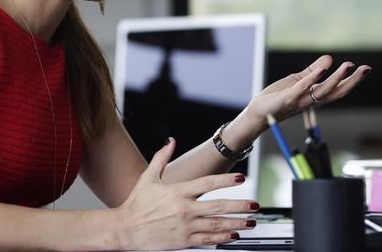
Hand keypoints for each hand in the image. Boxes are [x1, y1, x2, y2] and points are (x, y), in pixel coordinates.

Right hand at [115, 138, 258, 249]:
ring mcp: (185, 226)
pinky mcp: (184, 241)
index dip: (226, 180)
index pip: (207, 183)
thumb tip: (170, 141)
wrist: (126, 229)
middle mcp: (184, 209)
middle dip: (240, 205)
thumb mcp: (148, 177)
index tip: (241, 178)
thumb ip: (162, 158)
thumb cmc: (137, 203)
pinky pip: (208, 239)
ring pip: (217, 225)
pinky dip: (223, 237)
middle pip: (218, 206)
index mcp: (177, 191)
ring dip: (237, 222)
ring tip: (251, 221)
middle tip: (255, 204)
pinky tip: (234, 234)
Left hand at [247, 55, 370, 122]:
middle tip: (366, 69)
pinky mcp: (288, 99)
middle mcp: (311, 101)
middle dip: (352, 81)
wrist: (259, 112)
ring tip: (347, 65)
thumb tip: (329, 58)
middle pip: (337, 92)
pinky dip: (312, 79)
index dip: (352, 80)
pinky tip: (322, 68)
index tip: (365, 68)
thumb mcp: (298, 81)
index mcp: (315, 97)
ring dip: (336, 78)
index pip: (338, 89)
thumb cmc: (278, 97)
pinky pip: (302, 89)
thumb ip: (312, 71)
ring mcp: (300, 101)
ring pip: (323, 91)